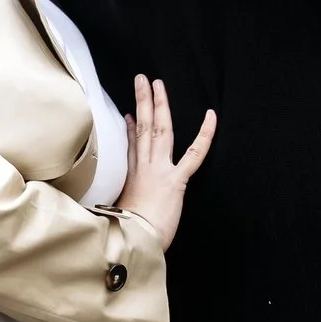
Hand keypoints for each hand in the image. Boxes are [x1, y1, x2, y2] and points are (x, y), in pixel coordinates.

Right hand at [114, 76, 215, 250]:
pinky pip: (195, 153)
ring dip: (159, 105)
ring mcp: (160, 170)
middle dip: (143, 101)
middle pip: (143, 128)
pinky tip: (211, 117)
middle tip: (143, 80)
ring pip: (160, 130)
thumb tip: (109, 206)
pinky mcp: (176, 180)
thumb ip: (115, 206)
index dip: (131, 128)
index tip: (128, 115)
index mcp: (130, 177)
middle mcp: (143, 168)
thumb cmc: (125, 236)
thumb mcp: (115, 216)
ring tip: (157, 84)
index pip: (131, 146)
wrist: (133, 241)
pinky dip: (204, 134)